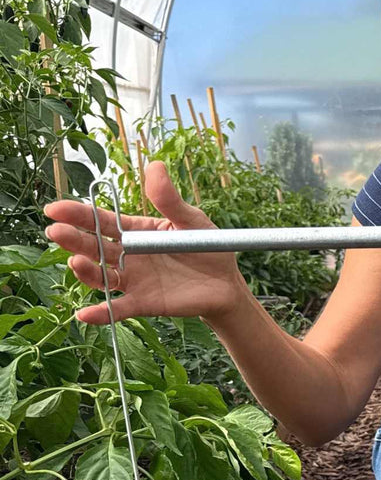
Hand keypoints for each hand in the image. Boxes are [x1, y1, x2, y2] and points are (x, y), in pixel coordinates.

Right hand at [43, 160, 245, 324]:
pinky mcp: (144, 303)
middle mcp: (127, 255)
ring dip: (86, 271)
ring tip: (76, 262)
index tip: (54, 208)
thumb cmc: (207, 247)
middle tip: (56, 231)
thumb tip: (155, 165)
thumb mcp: (191, 220)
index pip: (101, 221)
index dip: (77, 214)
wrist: (227, 283)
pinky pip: (119, 308)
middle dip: (73, 239)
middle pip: (94, 247)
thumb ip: (170, 199)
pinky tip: (84, 314)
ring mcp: (133, 280)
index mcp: (135, 231)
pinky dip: (101, 313)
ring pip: (101, 276)